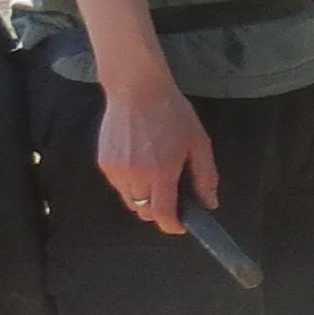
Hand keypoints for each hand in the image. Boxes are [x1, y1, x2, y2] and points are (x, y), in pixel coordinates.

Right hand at [94, 72, 215, 237]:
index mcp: (161, 171)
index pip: (162, 214)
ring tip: (157, 175)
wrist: (136, 89)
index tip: (181, 225)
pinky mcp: (104, 162)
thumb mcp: (199, 143)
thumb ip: (205, 177)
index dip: (172, 225)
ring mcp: (116, 169)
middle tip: (174, 196)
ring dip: (145, 198)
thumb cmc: (172, 113)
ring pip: (130, 201)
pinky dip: (132, 185)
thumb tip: (210, 204)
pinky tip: (142, 164)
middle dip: (160, 211)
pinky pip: (119, 186)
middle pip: (145, 211)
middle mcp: (135, 175)